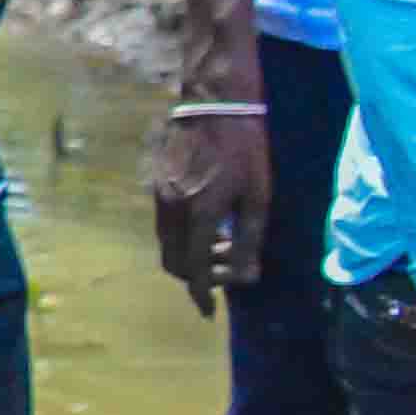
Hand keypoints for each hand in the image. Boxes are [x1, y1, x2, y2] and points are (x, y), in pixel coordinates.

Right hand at [146, 98, 267, 319]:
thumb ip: (250, 239)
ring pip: (167, 245)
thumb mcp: (259, 196)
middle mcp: (171, 212)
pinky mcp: (156, 186)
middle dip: (198, 274)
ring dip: (191, 255)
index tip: (208, 310)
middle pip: (174, 262)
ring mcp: (159, 198)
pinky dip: (183, 236)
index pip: (194, 269)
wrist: (213, 103)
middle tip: (227, 268)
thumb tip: (245, 276)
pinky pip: (164, 226)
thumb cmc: (245, 148)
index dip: (201, 293)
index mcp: (199, 216)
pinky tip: (208, 223)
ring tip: (223, 243)